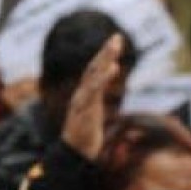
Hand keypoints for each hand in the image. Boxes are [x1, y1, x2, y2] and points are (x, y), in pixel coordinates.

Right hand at [62, 34, 122, 160]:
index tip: (114, 42)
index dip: (103, 56)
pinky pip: (95, 90)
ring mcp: (83, 100)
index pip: (93, 71)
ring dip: (105, 58)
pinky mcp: (85, 109)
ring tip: (116, 46)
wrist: (73, 153)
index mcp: (84, 94)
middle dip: (105, 51)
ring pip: (93, 75)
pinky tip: (113, 67)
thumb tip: (98, 93)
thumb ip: (94, 100)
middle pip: (93, 67)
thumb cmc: (84, 136)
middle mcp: (82, 93)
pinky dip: (103, 77)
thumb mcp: (91, 114)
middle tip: (117, 37)